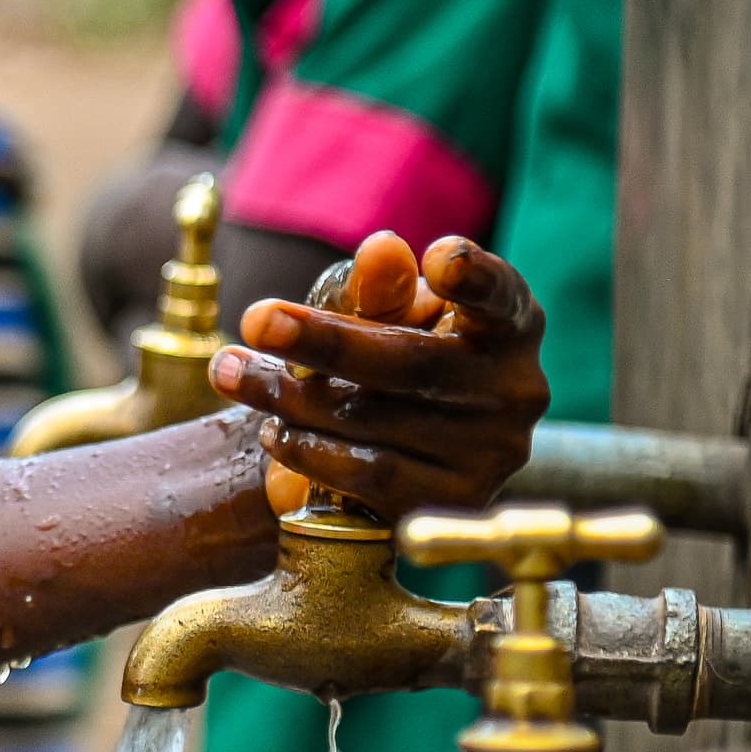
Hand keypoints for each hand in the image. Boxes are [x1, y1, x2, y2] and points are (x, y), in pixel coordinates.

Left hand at [205, 230, 543, 517]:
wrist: (407, 449)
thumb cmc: (398, 355)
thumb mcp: (389, 314)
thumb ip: (381, 288)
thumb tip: (381, 251)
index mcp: (508, 325)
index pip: (500, 295)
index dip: (473, 277)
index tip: (439, 256)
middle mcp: (515, 389)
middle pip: (411, 361)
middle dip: (323, 339)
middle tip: (255, 319)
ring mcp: (493, 451)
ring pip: (375, 419)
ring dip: (289, 396)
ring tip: (235, 373)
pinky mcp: (456, 500)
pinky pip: (370, 474)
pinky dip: (310, 451)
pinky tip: (275, 431)